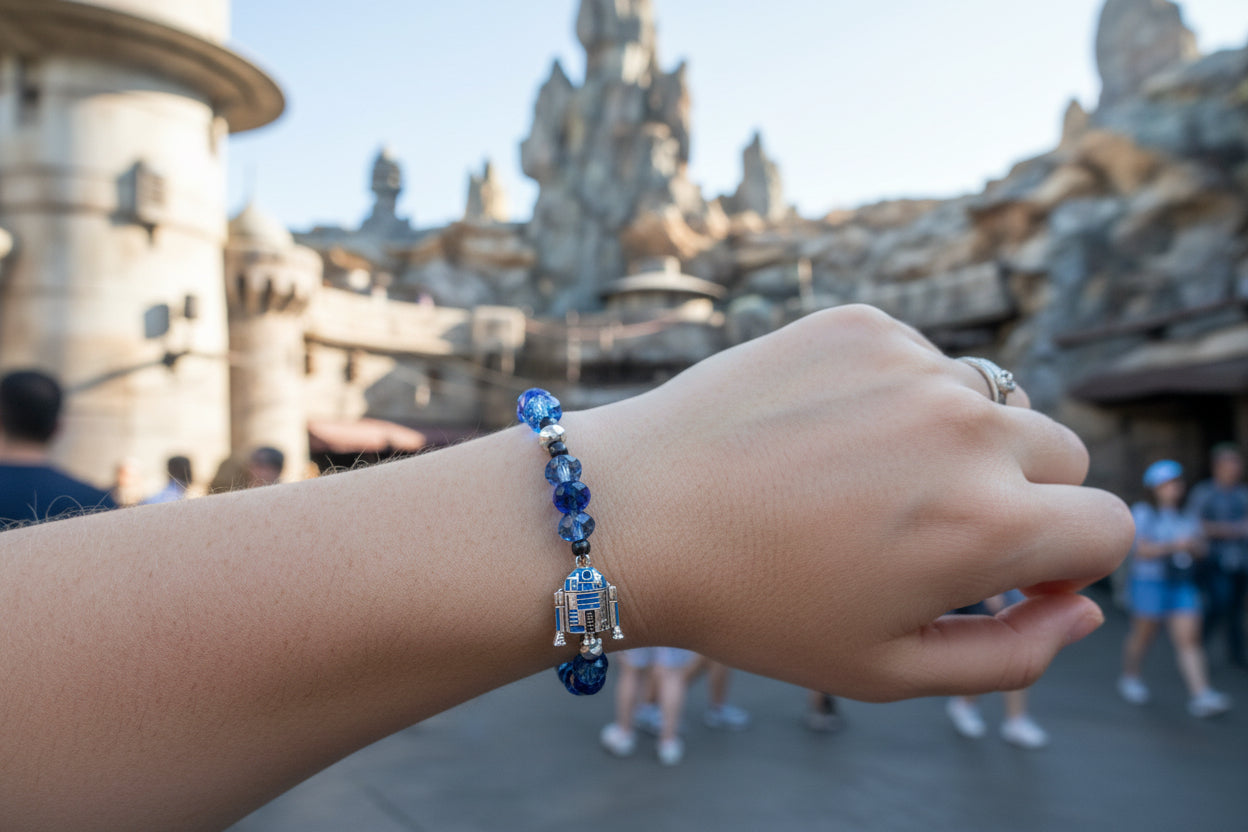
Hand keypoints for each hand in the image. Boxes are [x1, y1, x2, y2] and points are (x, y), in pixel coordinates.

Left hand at [588, 305, 1132, 700]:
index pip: (1111, 526)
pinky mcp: (858, 323)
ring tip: (858, 480)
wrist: (633, 514)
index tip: (1011, 573)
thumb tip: (1084, 607)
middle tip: (926, 527)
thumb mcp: (888, 670)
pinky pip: (918, 359)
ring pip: (989, 399)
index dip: (1069, 560)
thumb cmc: (755, 605)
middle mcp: (967, 427)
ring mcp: (912, 364)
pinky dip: (894, 393)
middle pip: (1060, 453)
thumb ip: (1014, 653)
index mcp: (991, 524)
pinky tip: (822, 432)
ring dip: (954, 439)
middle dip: (1021, 495)